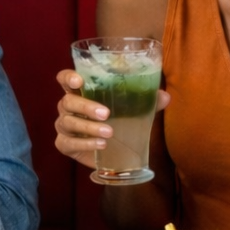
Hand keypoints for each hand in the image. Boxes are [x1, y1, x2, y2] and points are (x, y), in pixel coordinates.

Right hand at [53, 69, 168, 169]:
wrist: (117, 151)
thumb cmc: (120, 121)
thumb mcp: (134, 109)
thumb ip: (147, 101)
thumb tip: (165, 96)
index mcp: (81, 91)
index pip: (65, 79)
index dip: (68, 78)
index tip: (79, 81)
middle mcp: (68, 106)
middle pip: (67, 101)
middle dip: (85, 106)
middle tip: (106, 113)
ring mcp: (64, 125)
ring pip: (68, 122)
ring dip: (89, 127)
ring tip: (109, 132)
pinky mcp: (64, 144)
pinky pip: (68, 143)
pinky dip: (85, 143)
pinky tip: (101, 145)